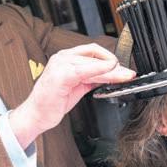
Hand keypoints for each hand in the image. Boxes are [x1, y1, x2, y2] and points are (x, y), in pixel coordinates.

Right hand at [9, 43, 135, 149]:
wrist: (37, 115)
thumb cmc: (53, 101)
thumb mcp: (78, 86)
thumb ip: (92, 78)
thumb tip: (112, 75)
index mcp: (66, 58)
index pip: (93, 51)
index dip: (111, 58)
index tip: (124, 68)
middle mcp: (63, 57)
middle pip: (96, 56)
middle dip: (116, 66)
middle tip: (130, 74)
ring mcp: (61, 65)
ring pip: (93, 63)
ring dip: (113, 71)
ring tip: (126, 76)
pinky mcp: (61, 76)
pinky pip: (85, 70)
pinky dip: (100, 70)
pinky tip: (111, 71)